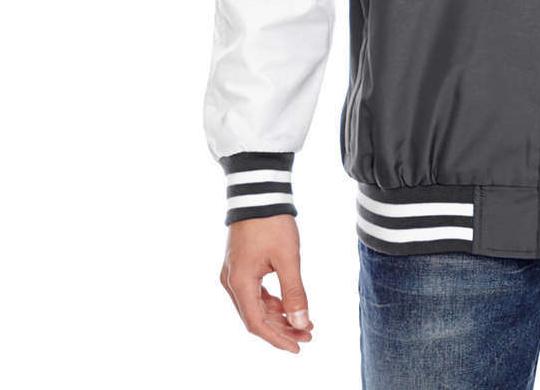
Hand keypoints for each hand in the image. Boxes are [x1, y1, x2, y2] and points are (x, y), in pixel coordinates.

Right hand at [218, 214, 314, 352]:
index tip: (298, 347)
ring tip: (303, 322)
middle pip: (255, 317)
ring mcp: (234, 273)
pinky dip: (272, 302)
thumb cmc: (272, 223)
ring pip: (255, 306)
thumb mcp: (288, 258)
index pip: (257, 324)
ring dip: (278, 316)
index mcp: (240, 283)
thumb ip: (294, 292)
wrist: (259, 192)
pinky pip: (255, 293)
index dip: (278, 339)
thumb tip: (301, 323)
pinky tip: (288, 305)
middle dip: (282, 329)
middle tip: (308, 334)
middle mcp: (231, 282)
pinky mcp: (240, 265)